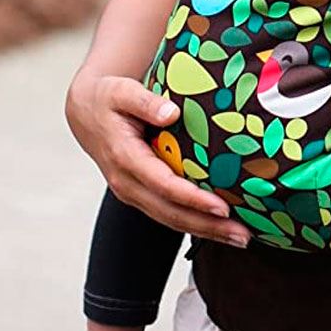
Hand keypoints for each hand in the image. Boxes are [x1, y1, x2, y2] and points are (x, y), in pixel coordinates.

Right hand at [66, 66, 251, 245]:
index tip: (223, 207)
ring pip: (170, 219)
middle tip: (243, 235)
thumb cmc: (109, 99)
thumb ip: (146, 102)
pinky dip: (195, 223)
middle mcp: (127, 183)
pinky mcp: (141, 193)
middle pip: (170, 213)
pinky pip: (168, 213)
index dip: (193, 199)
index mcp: (124, 158)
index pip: (163, 185)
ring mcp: (133, 192)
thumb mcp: (123, 92)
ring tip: (240, 238)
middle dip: (207, 226)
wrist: (87, 112)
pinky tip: (221, 227)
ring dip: (205, 231)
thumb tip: (171, 113)